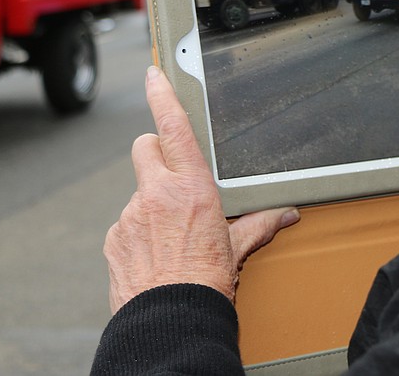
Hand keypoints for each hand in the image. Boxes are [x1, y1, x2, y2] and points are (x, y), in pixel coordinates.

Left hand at [103, 66, 299, 312]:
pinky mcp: (113, 239)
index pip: (173, 126)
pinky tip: (154, 255)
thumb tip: (284, 215)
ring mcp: (130, 216)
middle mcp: (157, 194)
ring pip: (137, 191)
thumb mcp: (237, 248)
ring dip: (150, 202)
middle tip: (171, 172)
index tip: (154, 75)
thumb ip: (258, 224)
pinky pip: (125, 224)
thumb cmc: (206, 285)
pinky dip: (137, 233)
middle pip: (144, 146)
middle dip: (155, 150)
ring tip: (170, 236)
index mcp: (192, 187)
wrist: (170, 322)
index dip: (162, 94)